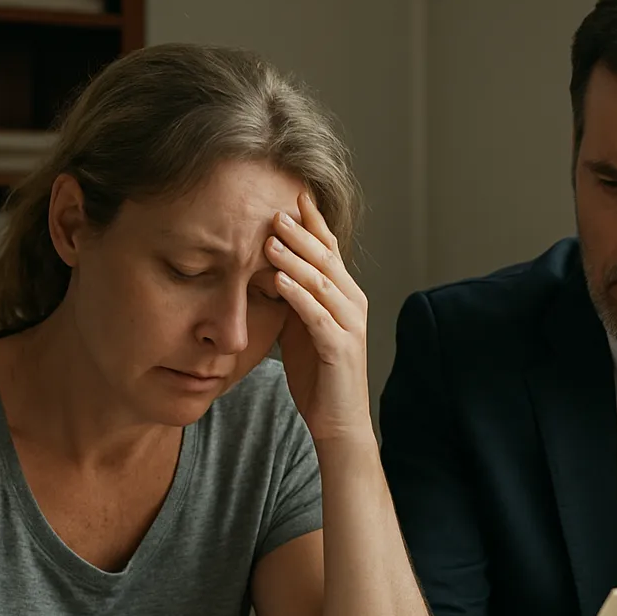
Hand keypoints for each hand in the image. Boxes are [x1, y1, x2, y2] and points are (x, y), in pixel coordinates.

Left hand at [266, 193, 371, 443]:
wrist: (337, 421)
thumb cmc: (317, 375)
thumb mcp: (300, 327)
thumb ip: (291, 297)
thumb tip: (264, 268)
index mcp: (344, 296)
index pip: (329, 250)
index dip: (312, 222)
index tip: (291, 194)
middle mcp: (353, 304)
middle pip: (327, 259)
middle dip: (301, 232)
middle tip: (274, 209)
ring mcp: (349, 325)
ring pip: (322, 282)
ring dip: (295, 259)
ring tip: (270, 239)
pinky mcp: (340, 348)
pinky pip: (317, 315)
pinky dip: (297, 295)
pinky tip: (278, 280)